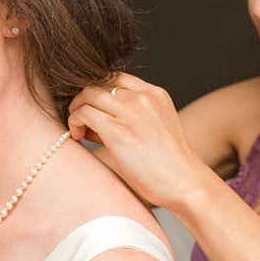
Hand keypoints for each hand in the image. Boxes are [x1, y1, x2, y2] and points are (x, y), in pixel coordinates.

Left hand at [68, 73, 210, 209]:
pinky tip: (78, 137)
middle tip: (83, 122)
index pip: (115, 77)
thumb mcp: (159, 127)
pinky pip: (83, 113)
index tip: (94, 110)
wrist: (185, 183)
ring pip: (87, 95)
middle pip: (98, 83)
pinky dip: (74, 122)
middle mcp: (143, 97)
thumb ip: (135, 116)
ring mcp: (130, 112)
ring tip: (79, 130)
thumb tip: (99, 120)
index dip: (98, 92)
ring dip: (76, 110)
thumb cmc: (170, 165)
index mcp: (155, 94)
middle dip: (84, 101)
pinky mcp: (118, 131)